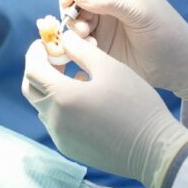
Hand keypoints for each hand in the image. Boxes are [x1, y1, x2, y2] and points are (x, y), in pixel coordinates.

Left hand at [22, 32, 187, 187]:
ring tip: (75, 76)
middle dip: (38, 69)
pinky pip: (55, 122)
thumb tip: (63, 39)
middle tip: (56, 58)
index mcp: (62, 96)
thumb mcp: (109, 68)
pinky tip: (84, 99)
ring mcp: (61, 137)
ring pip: (43, 106)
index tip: (46, 43)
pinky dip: (61, 106)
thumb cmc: (135, 103)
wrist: (155, 149)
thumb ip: (81, 50)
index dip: (35, 52)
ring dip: (51, 88)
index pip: (32, 69)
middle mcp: (55, 120)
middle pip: (32, 89)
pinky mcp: (69, 148)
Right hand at [60, 0, 187, 102]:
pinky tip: (93, 49)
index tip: (69, 1)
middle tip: (81, 26)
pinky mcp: (98, 41)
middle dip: (72, 9)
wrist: (177, 66)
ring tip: (88, 39)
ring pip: (73, 17)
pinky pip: (77, 38)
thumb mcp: (140, 12)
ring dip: (75, 27)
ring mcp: (101, 20)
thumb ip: (108, 0)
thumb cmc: (165, 32)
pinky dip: (78, 42)